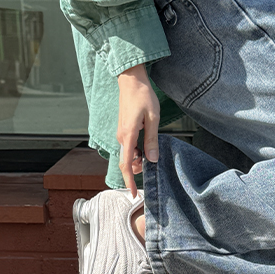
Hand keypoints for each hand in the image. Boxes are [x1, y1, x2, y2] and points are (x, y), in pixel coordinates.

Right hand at [117, 64, 159, 197]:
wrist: (131, 80)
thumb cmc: (143, 96)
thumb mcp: (153, 118)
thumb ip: (152, 140)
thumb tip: (152, 160)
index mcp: (127, 135)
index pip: (126, 164)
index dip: (129, 180)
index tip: (133, 193)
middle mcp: (121, 136)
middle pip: (126, 162)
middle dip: (136, 170)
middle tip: (151, 168)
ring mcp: (121, 133)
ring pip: (128, 154)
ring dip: (138, 159)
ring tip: (151, 154)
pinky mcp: (124, 129)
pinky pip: (129, 146)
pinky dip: (136, 151)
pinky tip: (147, 146)